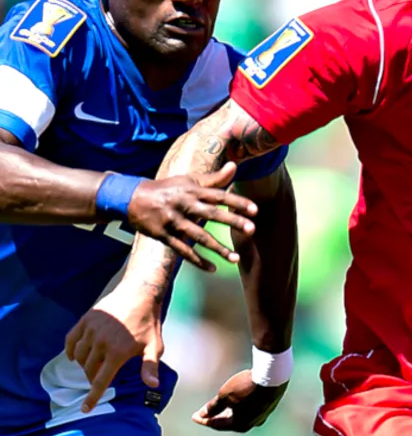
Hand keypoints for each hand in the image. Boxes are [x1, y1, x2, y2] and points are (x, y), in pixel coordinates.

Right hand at [65, 285, 162, 412]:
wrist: (140, 293)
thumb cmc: (149, 322)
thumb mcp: (154, 346)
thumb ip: (150, 366)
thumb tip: (153, 386)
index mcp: (117, 352)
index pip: (100, 381)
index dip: (92, 397)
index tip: (85, 409)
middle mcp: (101, 342)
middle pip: (88, 369)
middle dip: (91, 378)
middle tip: (98, 380)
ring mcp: (91, 330)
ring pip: (80, 356)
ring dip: (83, 365)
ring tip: (91, 367)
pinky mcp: (86, 319)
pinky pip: (71, 338)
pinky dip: (71, 349)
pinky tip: (75, 355)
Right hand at [128, 162, 256, 269]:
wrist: (133, 198)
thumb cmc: (168, 189)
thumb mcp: (189, 181)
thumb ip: (214, 179)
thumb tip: (235, 166)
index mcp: (192, 190)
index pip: (219, 196)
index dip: (237, 202)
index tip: (255, 210)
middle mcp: (184, 205)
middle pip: (212, 214)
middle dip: (232, 221)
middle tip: (252, 229)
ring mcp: (174, 221)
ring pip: (199, 237)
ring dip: (218, 249)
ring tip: (236, 258)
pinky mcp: (164, 236)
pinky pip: (183, 251)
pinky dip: (198, 261)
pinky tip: (213, 268)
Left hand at [192, 370, 287, 432]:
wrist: (272, 377)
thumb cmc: (246, 386)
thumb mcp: (225, 395)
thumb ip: (213, 406)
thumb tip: (203, 414)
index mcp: (239, 424)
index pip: (216, 424)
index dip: (204, 420)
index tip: (194, 417)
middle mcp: (251, 423)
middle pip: (229, 422)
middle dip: (216, 417)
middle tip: (205, 413)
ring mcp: (261, 415)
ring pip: (241, 416)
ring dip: (229, 412)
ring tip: (221, 407)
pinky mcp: (268, 406)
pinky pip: (250, 410)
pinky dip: (240, 407)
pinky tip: (238, 401)